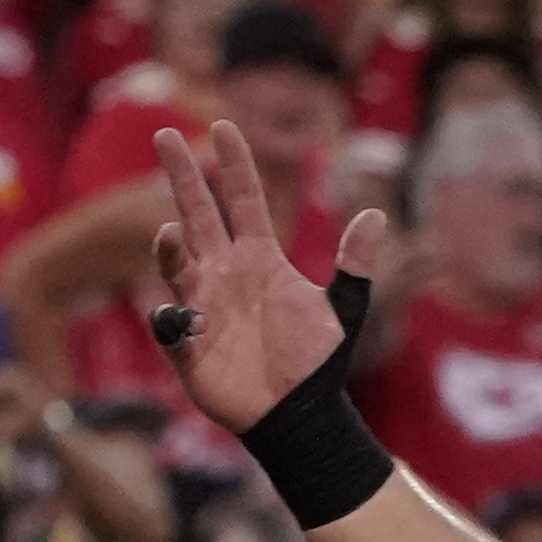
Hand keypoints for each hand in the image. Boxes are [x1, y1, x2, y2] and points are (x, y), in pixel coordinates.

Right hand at [145, 120, 393, 434]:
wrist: (300, 416)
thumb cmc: (317, 364)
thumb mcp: (344, 309)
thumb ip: (356, 264)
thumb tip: (377, 212)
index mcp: (261, 259)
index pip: (244, 200)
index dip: (234, 164)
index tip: (225, 126)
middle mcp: (226, 272)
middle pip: (199, 212)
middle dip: (181, 175)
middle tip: (164, 135)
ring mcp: (203, 304)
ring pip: (176, 262)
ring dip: (171, 247)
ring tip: (172, 233)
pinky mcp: (187, 344)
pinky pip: (170, 323)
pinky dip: (172, 318)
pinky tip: (184, 317)